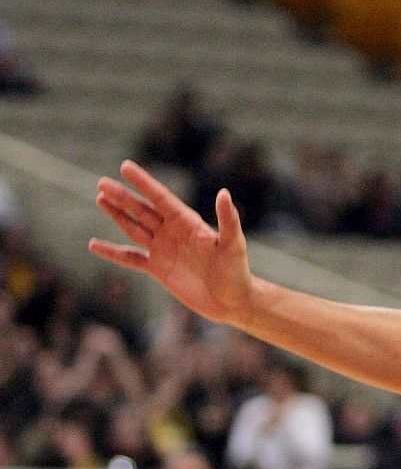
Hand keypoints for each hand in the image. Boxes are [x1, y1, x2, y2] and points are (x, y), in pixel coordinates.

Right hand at [90, 160, 254, 325]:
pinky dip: (112, 252)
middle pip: (143, 210)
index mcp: (189, 223)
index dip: (143, 182)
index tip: (125, 166)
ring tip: (101, 198)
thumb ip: (228, 220)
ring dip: (117, 214)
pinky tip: (94, 245)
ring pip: (134, 228)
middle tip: (101, 182)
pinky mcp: (159, 269)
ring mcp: (164, 250)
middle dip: (122, 196)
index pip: (161, 198)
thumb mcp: (234, 245)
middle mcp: (173, 233)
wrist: (233, 302)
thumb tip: (224, 192)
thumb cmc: (237, 272)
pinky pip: (130, 258)